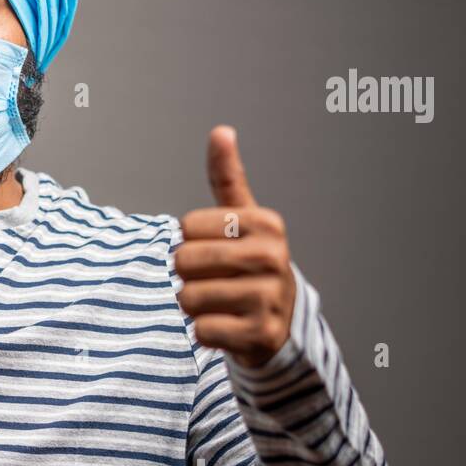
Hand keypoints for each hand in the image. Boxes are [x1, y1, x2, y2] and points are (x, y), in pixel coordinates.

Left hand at [174, 125, 295, 368]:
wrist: (281, 323)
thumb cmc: (251, 265)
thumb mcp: (243, 220)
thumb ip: (227, 179)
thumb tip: (220, 131)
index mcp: (266, 223)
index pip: (186, 228)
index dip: (191, 243)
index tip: (217, 252)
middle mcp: (272, 257)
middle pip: (184, 261)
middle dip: (188, 276)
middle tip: (214, 281)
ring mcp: (269, 298)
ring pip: (188, 298)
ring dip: (194, 306)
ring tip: (221, 304)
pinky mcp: (260, 334)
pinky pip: (201, 330)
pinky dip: (205, 332)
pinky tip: (227, 327)